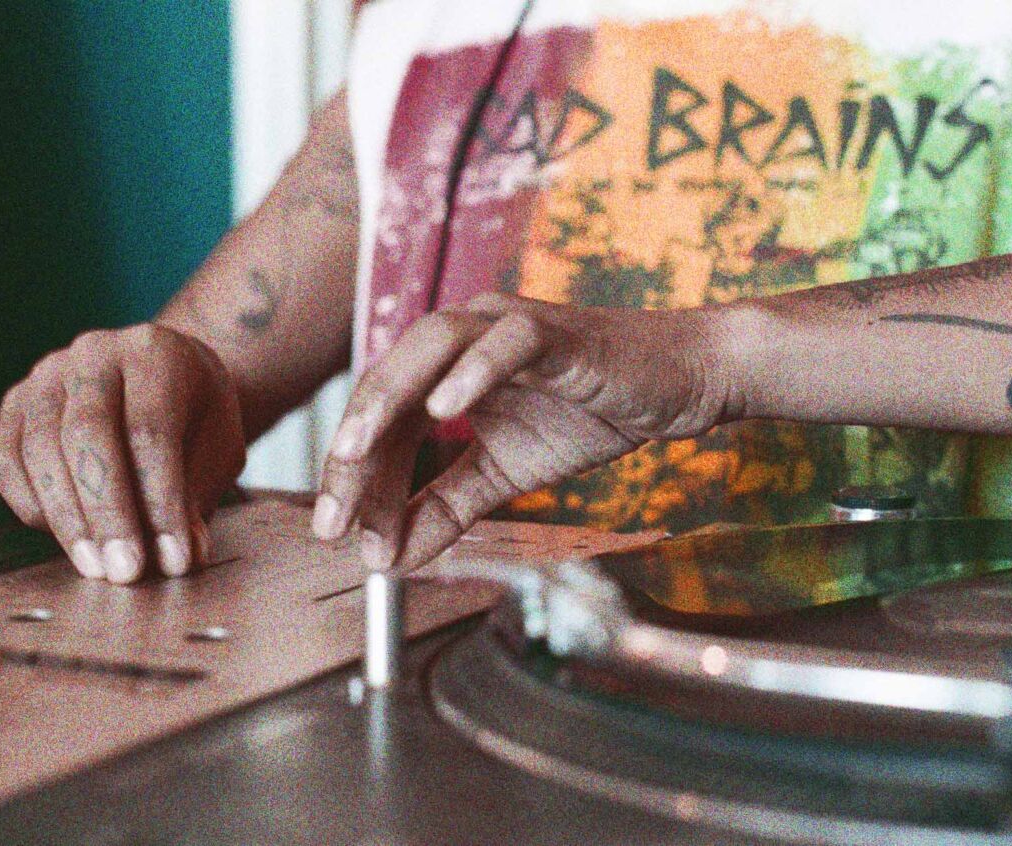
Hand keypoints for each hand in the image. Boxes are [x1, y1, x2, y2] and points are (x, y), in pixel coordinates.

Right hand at [0, 323, 244, 583]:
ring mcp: (45, 376)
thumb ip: (198, 495)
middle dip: (108, 513)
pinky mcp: (13, 406)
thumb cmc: (194, 417)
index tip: (175, 558)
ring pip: (41, 450)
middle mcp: (93, 354)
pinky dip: (33, 506)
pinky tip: (67, 539)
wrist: (162, 378)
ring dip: (69, 520)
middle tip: (126, 572)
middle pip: (88, 434)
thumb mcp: (217, 447)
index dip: (162, 501)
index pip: (150, 430)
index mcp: (153, 352)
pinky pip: (7, 462)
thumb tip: (181, 556)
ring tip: (98, 568)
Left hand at [310, 293, 732, 571]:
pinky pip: (507, 342)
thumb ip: (448, 508)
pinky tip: (445, 409)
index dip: (352, 477)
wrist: (677, 382)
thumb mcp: (505, 474)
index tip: (335, 534)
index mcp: (445, 368)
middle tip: (335, 519)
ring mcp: (506, 326)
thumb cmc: (590, 412)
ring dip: (387, 400)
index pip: (381, 421)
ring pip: (430, 346)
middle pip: (387, 382)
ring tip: (356, 452)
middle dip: (353, 452)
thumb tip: (390, 559)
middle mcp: (464, 336)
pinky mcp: (556, 331)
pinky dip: (473, 372)